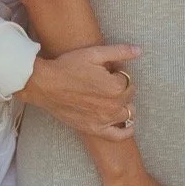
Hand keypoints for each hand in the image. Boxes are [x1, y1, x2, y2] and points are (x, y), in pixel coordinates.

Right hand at [17, 43, 140, 139]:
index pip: (128, 79)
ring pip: (128, 113)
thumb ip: (119, 52)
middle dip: (122, 87)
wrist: (45, 85)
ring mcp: (105, 119)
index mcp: (115, 86)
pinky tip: (126, 123)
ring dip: (124, 104)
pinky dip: (126, 130)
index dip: (118, 73)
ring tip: (112, 98)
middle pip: (129, 96)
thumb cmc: (68, 67)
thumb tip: (139, 51)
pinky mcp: (95, 129)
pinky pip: (119, 135)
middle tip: (106, 82)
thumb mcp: (94, 53)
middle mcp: (113, 105)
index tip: (108, 70)